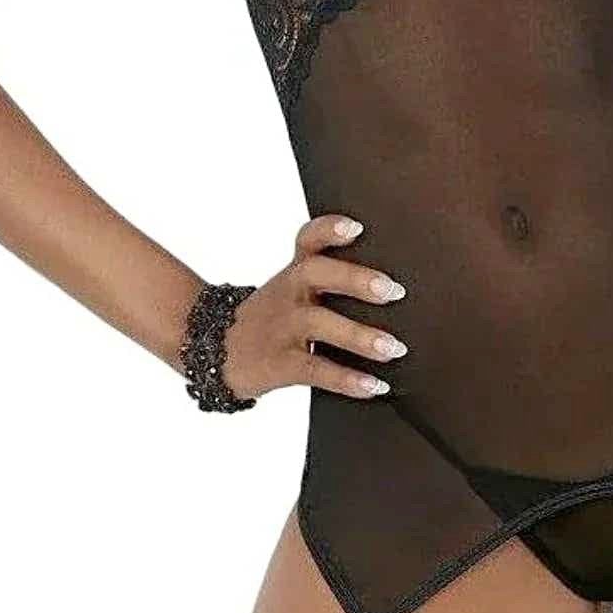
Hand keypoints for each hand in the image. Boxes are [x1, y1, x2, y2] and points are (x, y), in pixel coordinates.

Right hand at [221, 212, 410, 401]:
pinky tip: (374, 385)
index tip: (356, 227)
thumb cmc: (273, 318)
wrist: (216, 351)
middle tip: (393, 291)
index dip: (329, 229)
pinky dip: (346, 379)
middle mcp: (288, 293)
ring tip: (393, 348)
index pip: (308, 239)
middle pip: (316, 272)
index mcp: (294, 272)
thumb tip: (396, 289)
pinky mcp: (279, 363)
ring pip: (319, 323)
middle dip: (355, 279)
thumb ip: (331, 282)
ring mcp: (282, 327)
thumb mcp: (292, 291)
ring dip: (359, 336)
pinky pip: (315, 369)